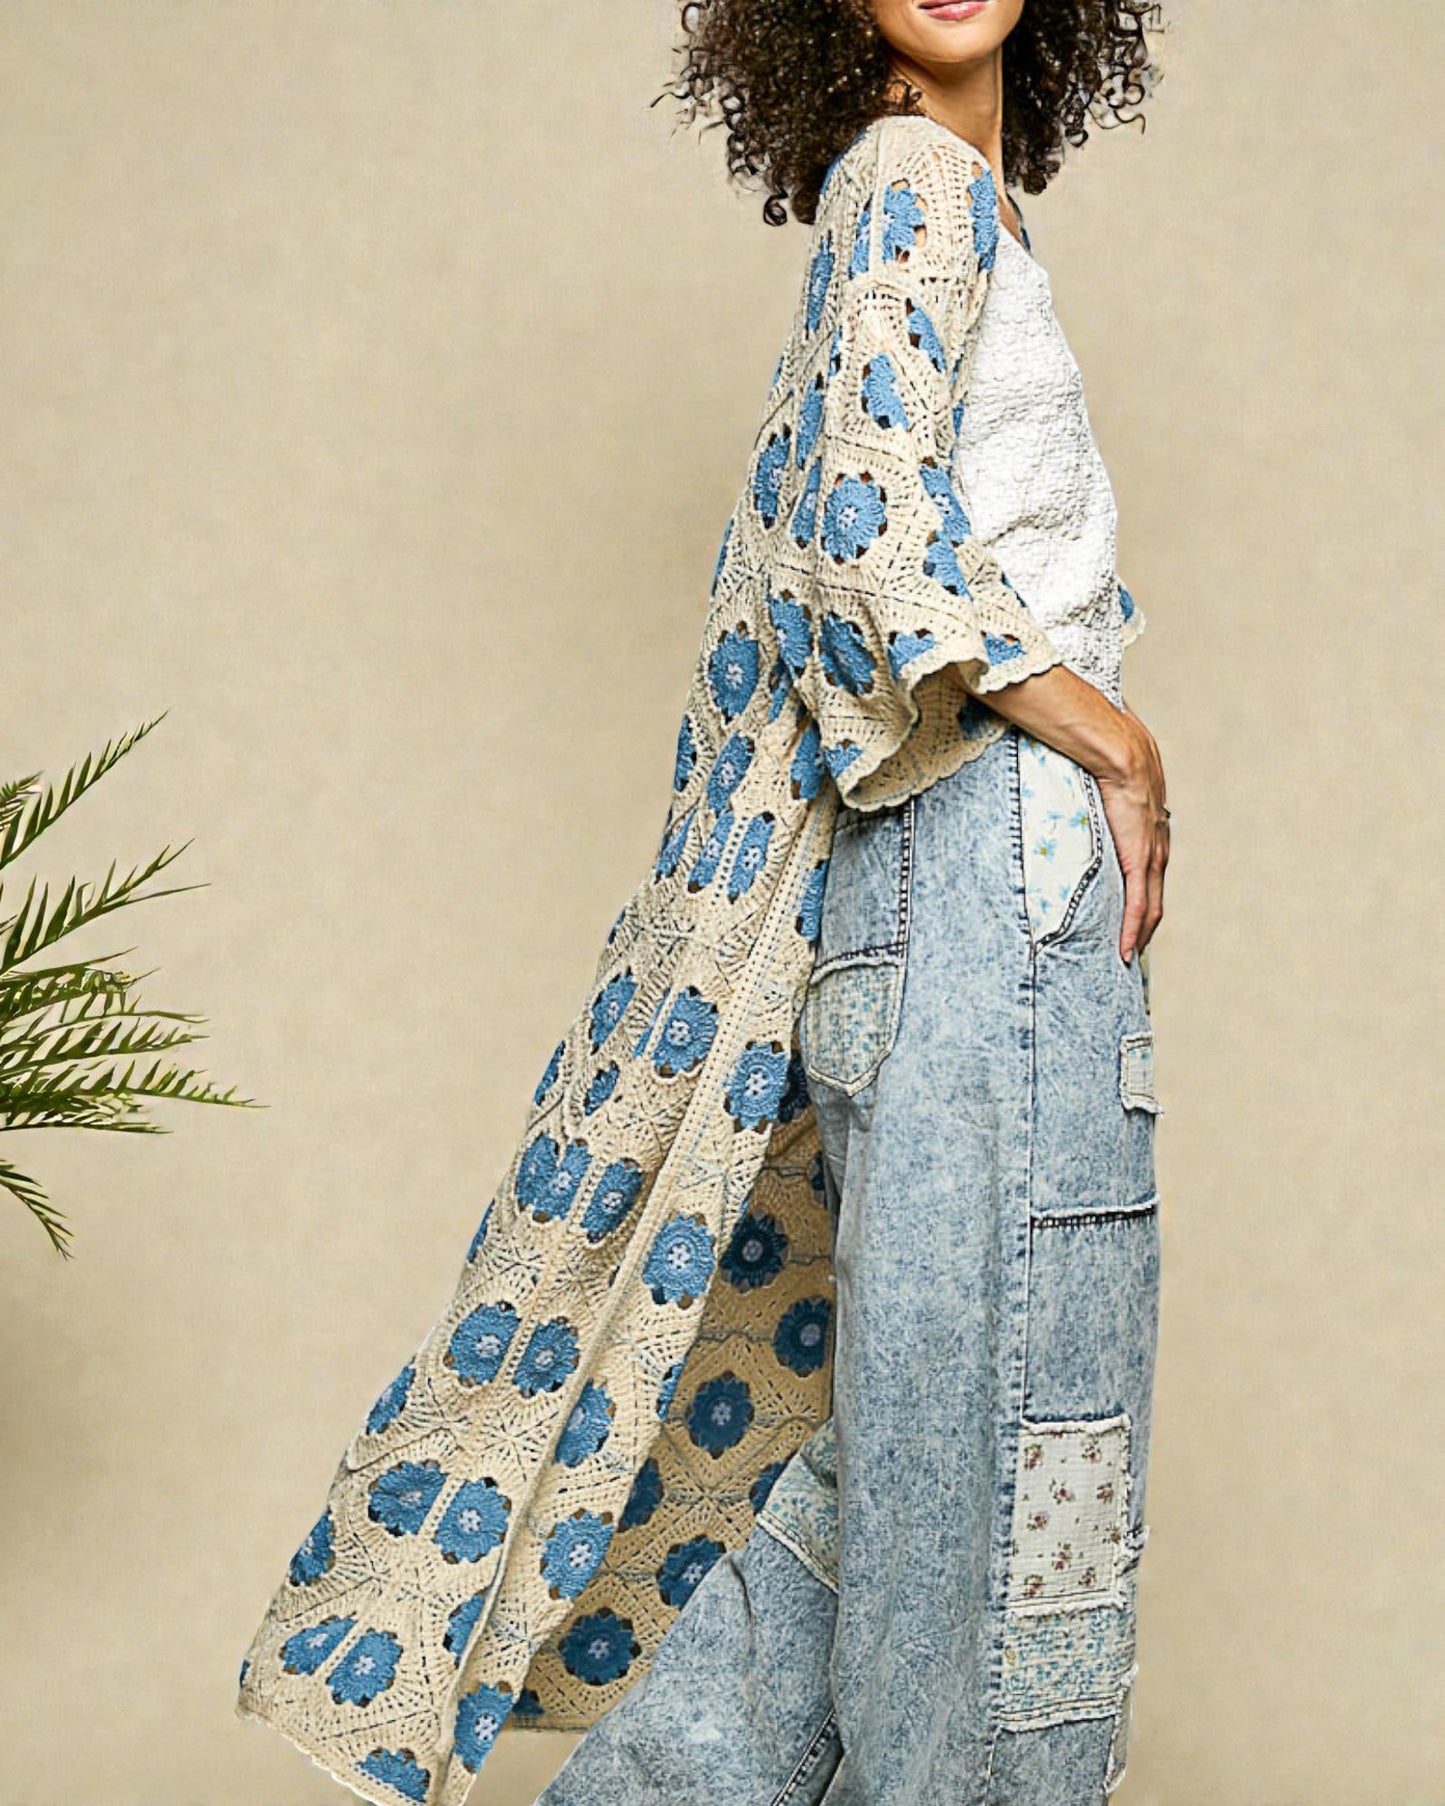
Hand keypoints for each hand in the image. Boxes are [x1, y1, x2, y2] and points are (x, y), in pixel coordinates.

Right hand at [1091, 702, 1168, 963]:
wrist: (1121, 752)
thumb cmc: (1112, 756)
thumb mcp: (1110, 777)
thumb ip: (1100, 786)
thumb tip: (1078, 774)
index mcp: (1152, 826)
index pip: (1152, 872)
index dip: (1144, 897)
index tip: (1133, 915)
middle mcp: (1159, 845)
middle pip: (1156, 897)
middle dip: (1144, 926)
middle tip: (1130, 949)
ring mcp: (1152, 855)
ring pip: (1150, 908)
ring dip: (1139, 935)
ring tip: (1126, 958)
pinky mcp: (1139, 861)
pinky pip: (1138, 905)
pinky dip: (1131, 930)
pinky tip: (1124, 951)